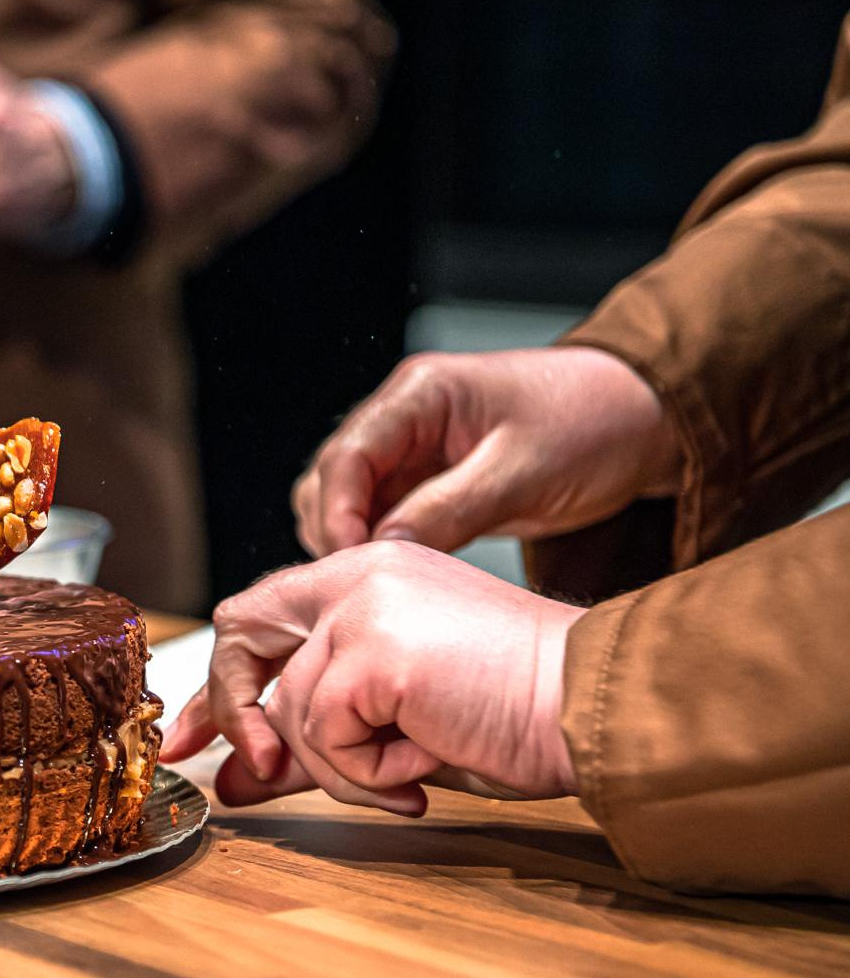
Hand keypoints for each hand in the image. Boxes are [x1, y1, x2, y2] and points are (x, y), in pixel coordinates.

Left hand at [159, 541, 583, 815]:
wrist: (594, 710)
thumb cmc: (517, 716)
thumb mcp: (393, 729)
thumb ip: (310, 746)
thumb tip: (235, 781)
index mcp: (369, 574)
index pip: (260, 618)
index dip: (219, 683)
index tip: (193, 741)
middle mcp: (358, 573)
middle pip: (241, 633)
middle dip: (231, 710)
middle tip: (256, 771)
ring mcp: (362, 606)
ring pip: (291, 711)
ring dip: (343, 770)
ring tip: (412, 774)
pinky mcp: (372, 650)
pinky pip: (322, 736)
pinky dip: (366, 774)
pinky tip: (423, 765)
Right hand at [292, 347, 682, 557]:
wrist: (645, 421)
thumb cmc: (595, 424)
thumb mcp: (523, 473)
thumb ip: (447, 509)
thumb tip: (382, 550)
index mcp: (421, 393)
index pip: (347, 455)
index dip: (338, 513)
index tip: (352, 562)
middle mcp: (405, 417)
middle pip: (332, 479)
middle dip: (337, 531)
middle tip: (363, 584)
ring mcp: (414, 451)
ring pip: (349, 502)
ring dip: (355, 542)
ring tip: (383, 583)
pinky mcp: (430, 483)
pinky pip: (383, 517)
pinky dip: (383, 547)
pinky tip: (404, 575)